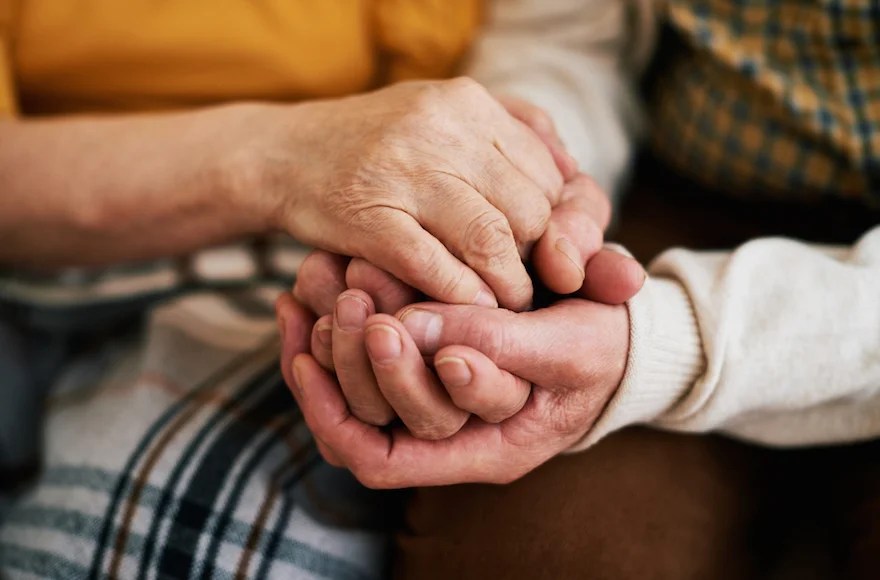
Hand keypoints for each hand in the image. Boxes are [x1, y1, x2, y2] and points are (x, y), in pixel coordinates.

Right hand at [239, 78, 569, 311]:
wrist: (283, 154)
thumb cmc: (376, 145)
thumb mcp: (444, 115)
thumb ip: (511, 132)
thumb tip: (576, 174)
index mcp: (468, 102)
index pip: (548, 173)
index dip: (561, 224)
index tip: (553, 256)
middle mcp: (442, 128)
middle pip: (529, 210)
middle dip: (539, 259)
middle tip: (534, 286)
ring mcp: (404, 172)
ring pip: (493, 241)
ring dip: (511, 287)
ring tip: (510, 306)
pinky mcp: (369, 217)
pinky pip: (438, 268)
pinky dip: (464, 297)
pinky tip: (469, 310)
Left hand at [276, 296, 629, 486]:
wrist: (610, 337)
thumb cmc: (600, 347)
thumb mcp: (567, 345)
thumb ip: (499, 342)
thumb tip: (419, 328)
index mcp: (485, 452)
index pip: (396, 455)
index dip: (378, 395)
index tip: (385, 326)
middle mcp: (447, 438)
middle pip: (366, 423)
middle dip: (348, 361)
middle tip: (349, 298)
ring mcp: (426, 405)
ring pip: (347, 396)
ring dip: (323, 346)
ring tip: (307, 289)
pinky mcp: (415, 369)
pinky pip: (350, 369)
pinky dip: (321, 337)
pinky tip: (300, 298)